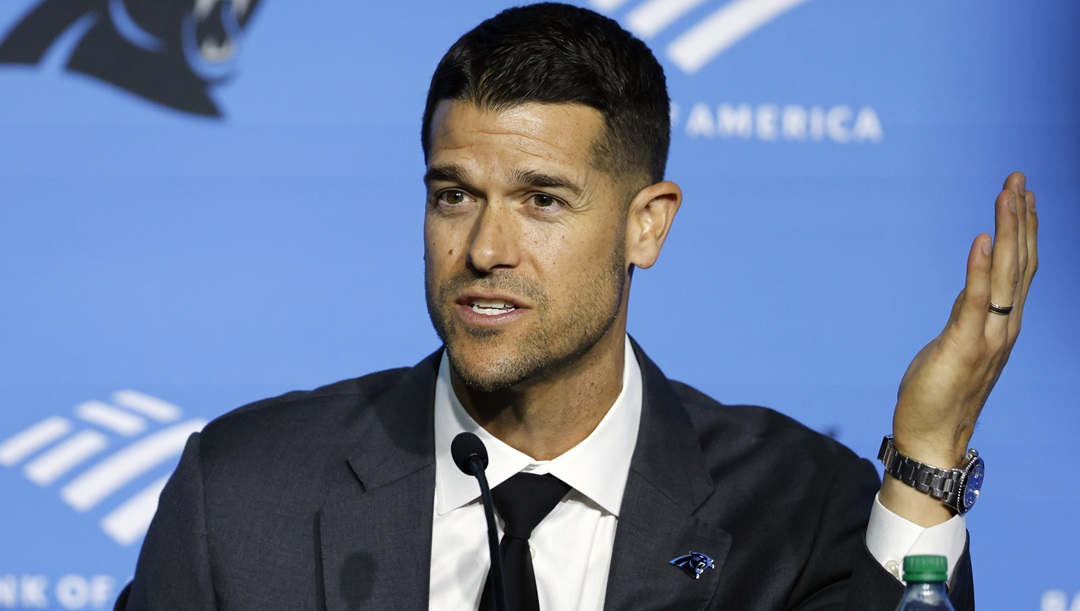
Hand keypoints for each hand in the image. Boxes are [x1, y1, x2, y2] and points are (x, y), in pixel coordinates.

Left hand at [880, 172, 1036, 524]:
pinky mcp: (964, 345)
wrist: (933, 437)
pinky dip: (980, 268)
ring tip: (1009, 193)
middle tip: (1019, 178)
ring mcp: (989, 336)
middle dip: (1021, 218)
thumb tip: (970, 295)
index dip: (1024, 231)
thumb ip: (968, 317)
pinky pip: (976, 300)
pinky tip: (982, 238)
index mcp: (1004, 325)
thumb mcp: (956, 345)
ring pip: (1006, 274)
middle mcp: (1005, 327)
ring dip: (1008, 231)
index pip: (1020, 269)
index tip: (1023, 195)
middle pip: (1021, 262)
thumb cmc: (941, 393)